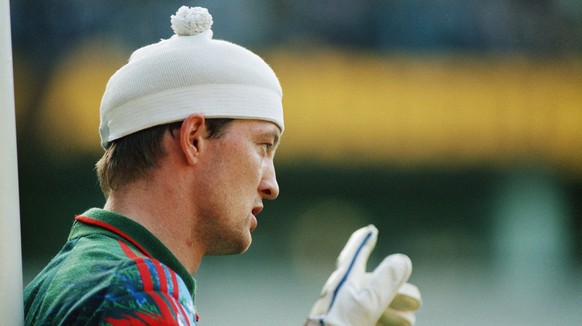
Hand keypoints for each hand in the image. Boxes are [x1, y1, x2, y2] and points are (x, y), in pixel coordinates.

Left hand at [306, 225, 420, 325]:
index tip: (370, 231)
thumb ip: (380, 285)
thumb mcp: (361, 308)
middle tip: (415, 300)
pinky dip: (384, 323)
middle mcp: (340, 301)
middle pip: (371, 287)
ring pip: (372, 309)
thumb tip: (401, 260)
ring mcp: (343, 318)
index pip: (353, 258)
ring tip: (409, 321)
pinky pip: (368, 322)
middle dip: (396, 291)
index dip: (362, 243)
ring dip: (393, 312)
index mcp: (340, 287)